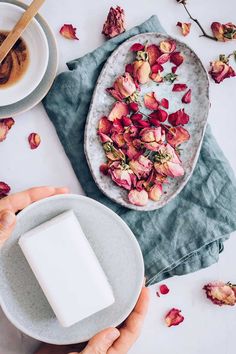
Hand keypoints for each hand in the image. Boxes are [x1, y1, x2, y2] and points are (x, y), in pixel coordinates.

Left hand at [0, 186, 68, 246]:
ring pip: (25, 213)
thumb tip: (10, 216)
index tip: (57, 190)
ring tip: (55, 207)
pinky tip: (41, 226)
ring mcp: (5, 227)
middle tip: (61, 194)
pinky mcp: (6, 238)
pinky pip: (23, 226)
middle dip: (45, 197)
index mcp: (0, 211)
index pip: (24, 198)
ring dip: (40, 209)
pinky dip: (34, 223)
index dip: (41, 192)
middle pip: (27, 202)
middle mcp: (3, 217)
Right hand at [35, 285, 149, 353]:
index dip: (140, 310)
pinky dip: (93, 303)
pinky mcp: (75, 333)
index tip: (144, 291)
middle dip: (131, 301)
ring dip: (114, 300)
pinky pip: (88, 315)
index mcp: (109, 353)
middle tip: (135, 281)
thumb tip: (113, 332)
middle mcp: (102, 343)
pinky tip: (93, 292)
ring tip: (120, 283)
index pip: (131, 331)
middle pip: (123, 320)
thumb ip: (96, 352)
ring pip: (107, 316)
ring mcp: (89, 337)